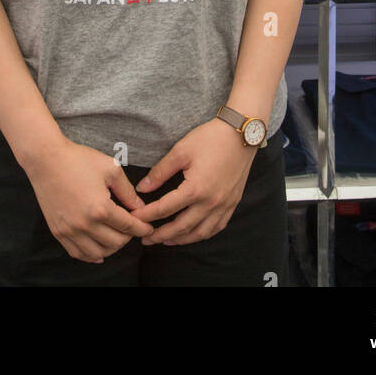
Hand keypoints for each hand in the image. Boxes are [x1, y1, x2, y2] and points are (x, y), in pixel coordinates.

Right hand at [23, 136, 155, 262]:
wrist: (46, 159)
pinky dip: (91, 255)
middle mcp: (84, 224)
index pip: (128, 226)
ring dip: (111, 248)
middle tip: (130, 227)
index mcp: (100, 208)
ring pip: (97, 253)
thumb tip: (139, 208)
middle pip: (115, 243)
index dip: (142, 228)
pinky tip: (98, 249)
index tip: (148, 228)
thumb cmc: (78, 159)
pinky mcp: (58, 232)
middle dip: (128, 237)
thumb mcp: (110, 169)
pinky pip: (78, 253)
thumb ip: (127, 191)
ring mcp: (70, 230)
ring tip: (116, 237)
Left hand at [128, 118, 257, 245]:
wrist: (241, 134)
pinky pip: (216, 228)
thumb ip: (160, 172)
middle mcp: (210, 203)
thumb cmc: (210, 138)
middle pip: (181, 227)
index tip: (134, 218)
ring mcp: (223, 206)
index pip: (165, 209)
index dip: (147, 215)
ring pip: (199, 233)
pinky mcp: (232, 204)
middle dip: (160, 235)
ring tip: (166, 240)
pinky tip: (192, 233)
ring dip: (181, 239)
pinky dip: (201, 234)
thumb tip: (142, 188)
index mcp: (195, 189)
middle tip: (145, 238)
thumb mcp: (181, 150)